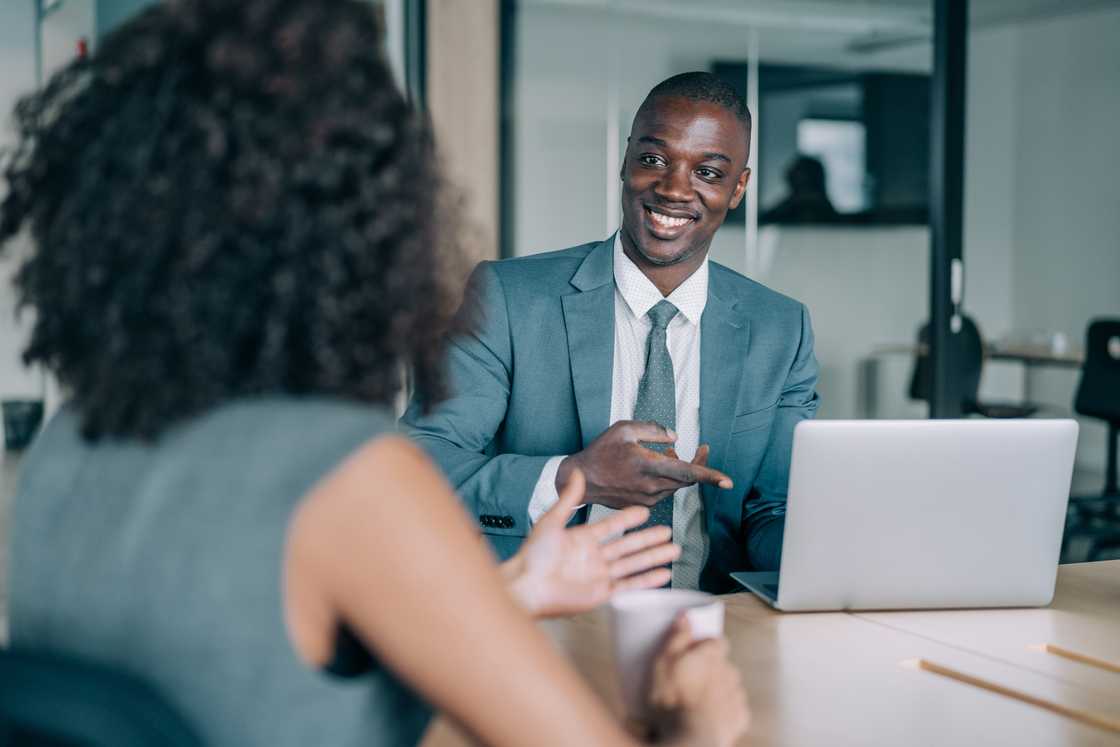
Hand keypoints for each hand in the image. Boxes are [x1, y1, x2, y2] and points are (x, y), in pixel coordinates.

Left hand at [505, 468, 681, 618]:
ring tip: (674, 550)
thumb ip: (568, 499)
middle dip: (649, 539)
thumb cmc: (534, 555)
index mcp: (582, 539)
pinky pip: (628, 585)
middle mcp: (593, 557)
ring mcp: (598, 576)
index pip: (612, 526)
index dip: (628, 519)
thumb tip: (576, 472)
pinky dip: (647, 580)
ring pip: (633, 564)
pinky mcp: (600, 593)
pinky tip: (664, 574)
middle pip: (628, 546)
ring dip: (654, 557)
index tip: (645, 511)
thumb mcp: (551, 521)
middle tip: (668, 531)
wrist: (526, 585)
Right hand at [556, 421, 731, 509]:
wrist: (581, 480)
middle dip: (699, 465)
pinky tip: (658, 466)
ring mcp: (648, 498)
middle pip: (687, 479)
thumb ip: (653, 430)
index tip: (728, 481)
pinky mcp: (644, 504)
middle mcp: (651, 485)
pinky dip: (668, 478)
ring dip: (680, 470)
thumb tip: (676, 438)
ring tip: (669, 454)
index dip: (710, 476)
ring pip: (677, 485)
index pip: (687, 473)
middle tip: (703, 449)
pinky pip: (665, 490)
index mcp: (648, 465)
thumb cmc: (601, 452)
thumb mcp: (624, 429)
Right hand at [648, 616, 749, 746]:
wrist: (692, 738)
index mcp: (712, 656)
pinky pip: (735, 708)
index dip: (706, 645)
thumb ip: (676, 638)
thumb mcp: (664, 664)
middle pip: (723, 664)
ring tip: (698, 700)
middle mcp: (729, 672)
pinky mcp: (740, 717)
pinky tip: (710, 715)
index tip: (694, 652)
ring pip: (730, 685)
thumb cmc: (674, 701)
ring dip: (718, 689)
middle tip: (690, 680)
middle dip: (711, 669)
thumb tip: (685, 615)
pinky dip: (725, 710)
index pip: (718, 641)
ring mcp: (736, 696)